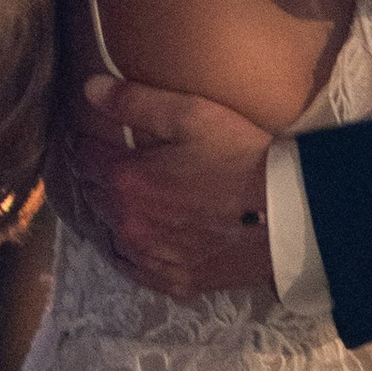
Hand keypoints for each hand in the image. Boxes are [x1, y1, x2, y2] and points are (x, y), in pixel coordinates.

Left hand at [62, 75, 273, 296]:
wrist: (288, 215)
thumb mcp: (191, 115)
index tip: (90, 132)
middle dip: (97, 177)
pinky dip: (132, 251)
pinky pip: (136, 268)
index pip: (83, 156)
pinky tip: (143, 239)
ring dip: (112, 214)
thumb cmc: (241, 157)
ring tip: (128, 199)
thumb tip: (88, 89)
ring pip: (111, 233)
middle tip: (109, 163)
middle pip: (93, 196)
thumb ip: (134, 101)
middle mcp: (128, 224)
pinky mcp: (175, 281)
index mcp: (125, 180)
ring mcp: (151, 257)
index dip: (84, 140)